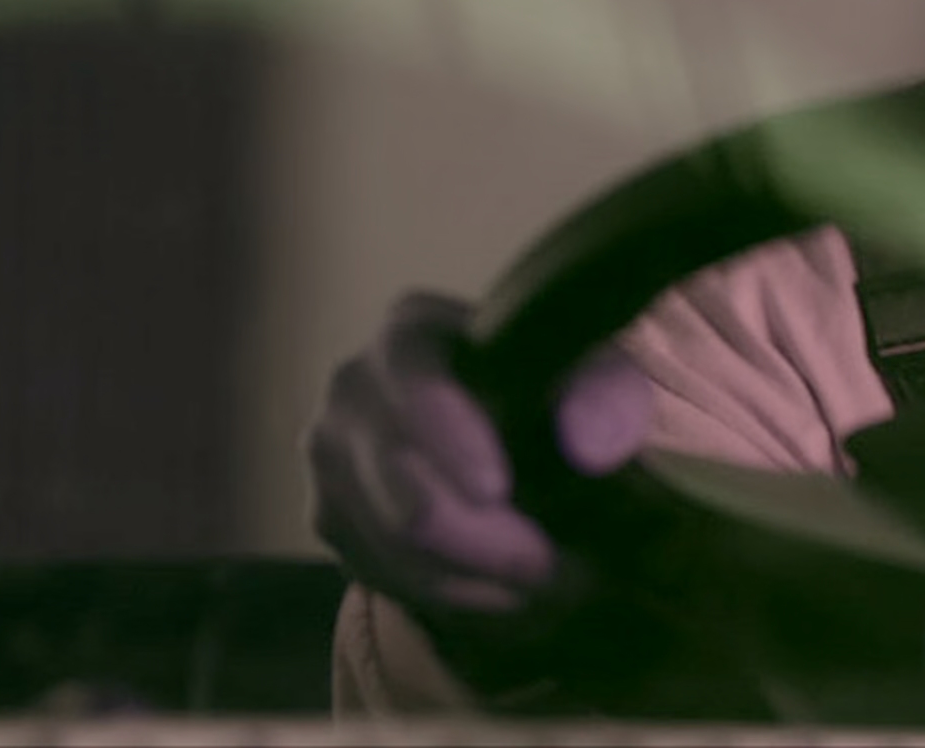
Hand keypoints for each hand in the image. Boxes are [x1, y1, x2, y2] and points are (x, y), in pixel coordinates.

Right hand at [307, 291, 650, 621]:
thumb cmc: (539, 391)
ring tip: (547, 580)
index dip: (452, 440)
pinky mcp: (326, 516)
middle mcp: (352, 387)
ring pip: (399, 551)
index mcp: (411, 332)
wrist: (485, 425)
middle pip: (407, 496)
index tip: (495, 489)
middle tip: (552, 567)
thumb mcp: (581, 378)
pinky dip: (452, 592)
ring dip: (481, 579)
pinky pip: (385, 577)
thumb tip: (598, 424)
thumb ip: (596, 391)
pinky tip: (502, 586)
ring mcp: (329, 455)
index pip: (418, 389)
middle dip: (488, 545)